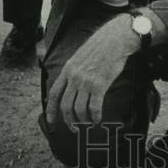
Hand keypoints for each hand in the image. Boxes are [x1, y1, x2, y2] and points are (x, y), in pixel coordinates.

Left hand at [46, 15, 137, 129]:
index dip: (50, 110)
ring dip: (83, 121)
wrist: (116, 39)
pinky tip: (98, 119)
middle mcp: (74, 77)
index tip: (51, 122)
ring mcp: (86, 81)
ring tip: (89, 123)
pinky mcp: (99, 85)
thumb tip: (71, 87)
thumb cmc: (101, 47)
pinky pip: (94, 107)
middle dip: (69, 121)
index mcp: (68, 69)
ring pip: (79, 109)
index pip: (54, 94)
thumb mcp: (80, 56)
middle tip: (74, 128)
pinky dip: (95, 117)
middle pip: (65, 105)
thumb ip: (73, 71)